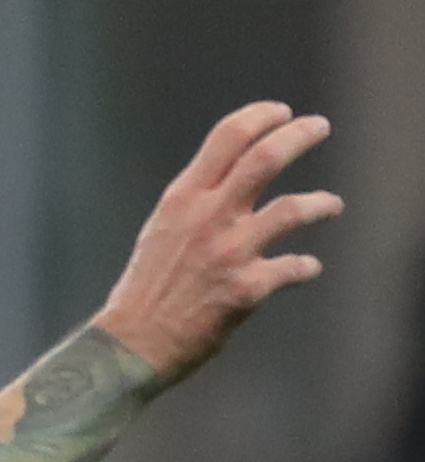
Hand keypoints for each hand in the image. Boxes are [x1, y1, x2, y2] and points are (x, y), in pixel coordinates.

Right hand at [89, 102, 336, 385]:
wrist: (129, 348)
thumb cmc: (145, 291)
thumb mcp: (161, 232)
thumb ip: (197, 204)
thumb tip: (232, 180)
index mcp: (183, 201)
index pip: (227, 138)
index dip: (261, 117)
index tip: (281, 114)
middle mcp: (206, 219)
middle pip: (266, 157)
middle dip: (300, 135)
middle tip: (319, 127)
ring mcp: (228, 253)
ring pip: (292, 210)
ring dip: (321, 204)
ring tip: (332, 205)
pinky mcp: (246, 289)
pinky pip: (294, 268)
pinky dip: (305, 267)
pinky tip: (307, 269)